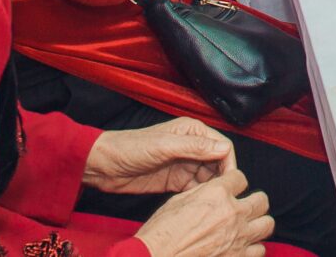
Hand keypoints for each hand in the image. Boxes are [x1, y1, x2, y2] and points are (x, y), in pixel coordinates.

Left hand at [85, 117, 233, 195]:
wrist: (104, 166)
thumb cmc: (130, 147)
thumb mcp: (164, 146)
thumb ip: (194, 147)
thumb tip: (223, 148)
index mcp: (192, 131)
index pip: (222, 146)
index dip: (229, 163)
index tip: (231, 181)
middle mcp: (190, 146)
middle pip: (218, 163)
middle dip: (221, 178)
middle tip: (220, 196)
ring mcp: (183, 164)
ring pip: (208, 177)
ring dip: (210, 189)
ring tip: (209, 202)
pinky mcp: (175, 181)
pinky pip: (194, 189)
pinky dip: (197, 196)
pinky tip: (196, 204)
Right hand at [133, 167, 272, 256]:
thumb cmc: (161, 233)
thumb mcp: (178, 202)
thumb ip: (203, 193)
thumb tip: (213, 191)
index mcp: (217, 193)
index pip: (241, 178)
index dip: (235, 183)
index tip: (231, 190)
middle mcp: (233, 213)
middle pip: (261, 200)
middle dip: (254, 202)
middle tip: (244, 207)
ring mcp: (238, 237)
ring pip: (267, 224)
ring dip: (257, 224)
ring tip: (246, 227)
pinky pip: (259, 250)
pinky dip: (252, 248)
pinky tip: (242, 247)